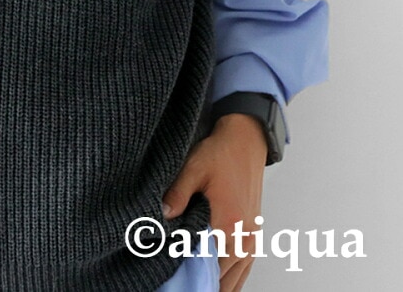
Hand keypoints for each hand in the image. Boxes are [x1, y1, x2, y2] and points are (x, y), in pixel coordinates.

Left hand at [162, 114, 267, 291]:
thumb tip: (162, 216)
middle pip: (221, 276)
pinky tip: (220, 282)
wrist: (246, 140)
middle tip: (179, 282)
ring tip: (196, 285)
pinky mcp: (254, 232)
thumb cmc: (222, 153)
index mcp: (229, 224)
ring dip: (218, 282)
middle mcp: (244, 236)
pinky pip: (246, 266)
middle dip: (200, 280)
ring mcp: (252, 236)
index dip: (189, 273)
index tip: (173, 276)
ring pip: (236, 276)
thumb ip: (178, 194)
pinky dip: (233, 277)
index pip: (207, 265)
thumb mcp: (194, 169)